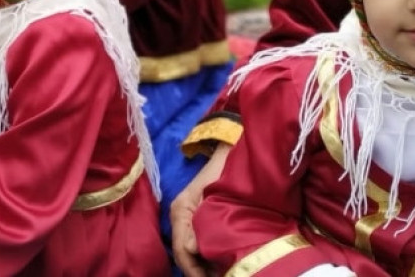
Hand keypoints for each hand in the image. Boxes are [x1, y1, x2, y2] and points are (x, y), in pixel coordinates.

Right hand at [170, 143, 231, 276]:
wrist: (233, 150)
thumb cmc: (224, 170)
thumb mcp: (211, 195)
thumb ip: (199, 222)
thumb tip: (190, 248)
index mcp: (180, 210)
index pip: (181, 248)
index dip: (193, 269)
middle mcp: (181, 217)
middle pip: (185, 254)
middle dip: (199, 271)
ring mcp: (189, 219)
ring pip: (192, 252)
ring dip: (205, 266)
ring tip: (225, 274)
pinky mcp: (200, 220)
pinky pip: (200, 245)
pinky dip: (209, 258)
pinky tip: (222, 265)